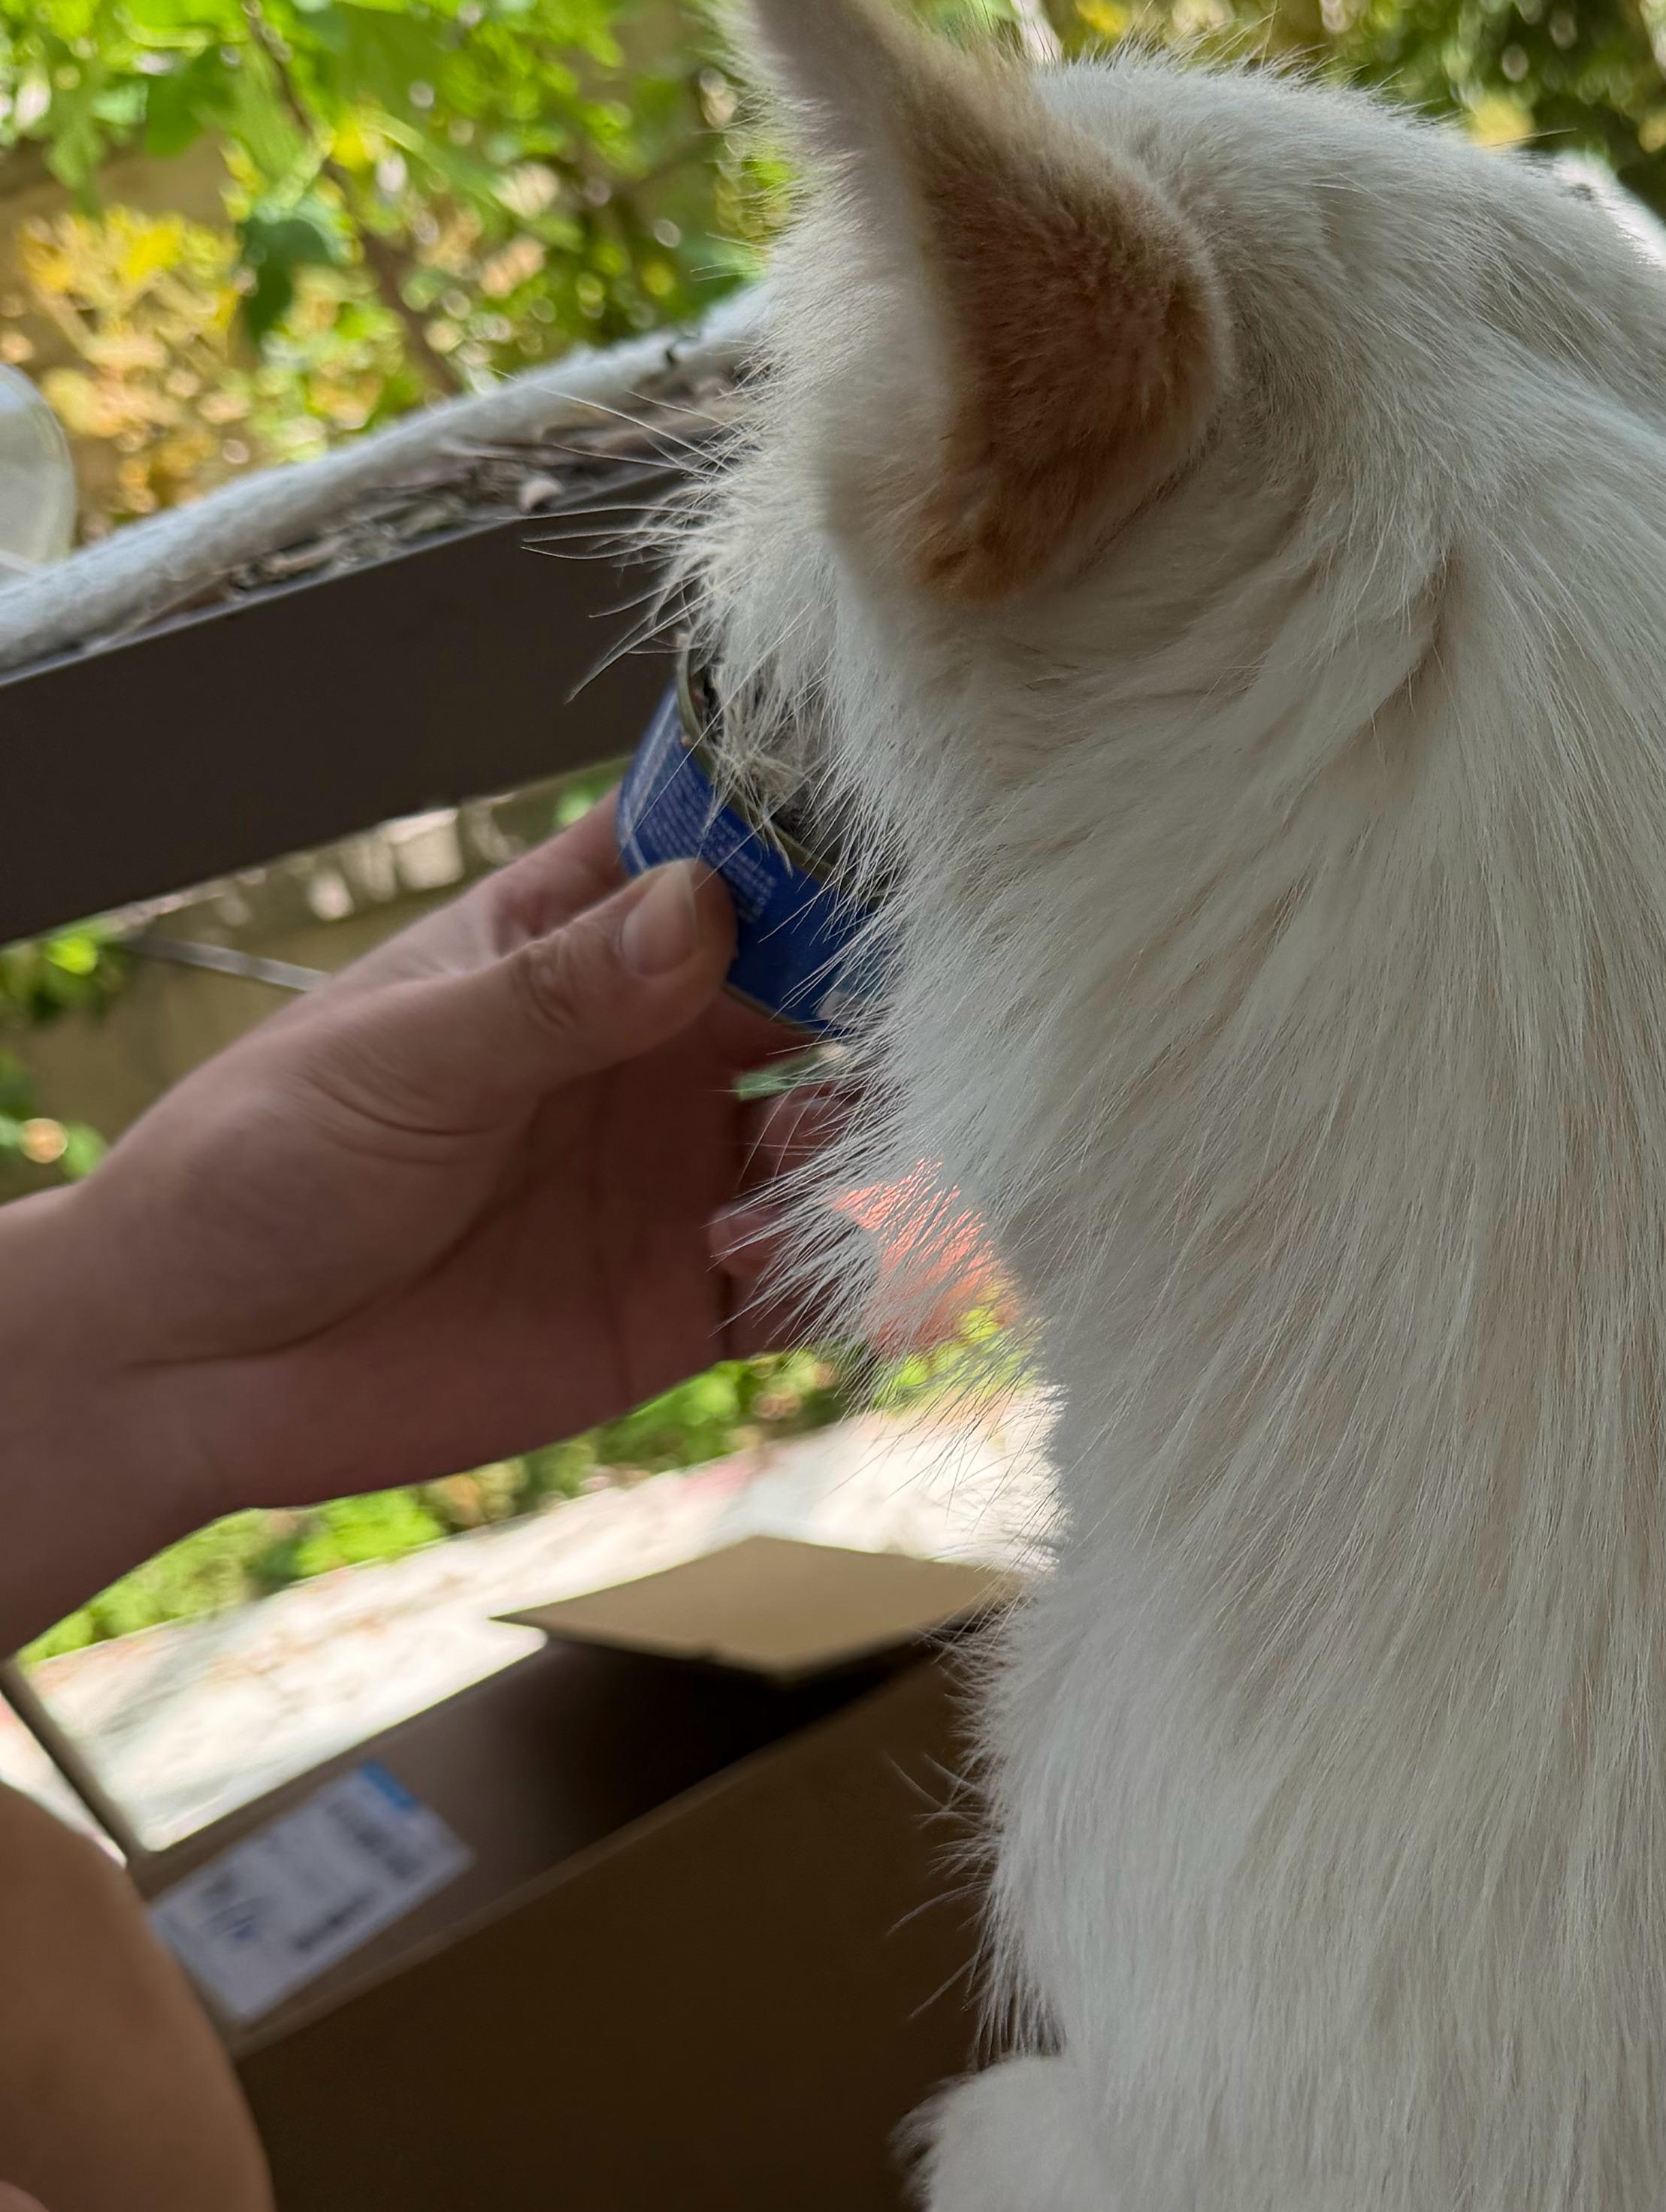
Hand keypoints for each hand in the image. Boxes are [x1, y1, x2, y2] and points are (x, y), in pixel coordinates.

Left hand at [1, 807, 825, 1641]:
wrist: (195, 1364)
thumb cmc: (260, 1161)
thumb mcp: (405, 1057)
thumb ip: (559, 996)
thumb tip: (705, 905)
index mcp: (574, 951)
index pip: (719, 862)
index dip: (807, 847)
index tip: (895, 847)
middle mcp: (649, 1053)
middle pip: (817, 999)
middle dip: (882, 1006)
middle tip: (924, 1025)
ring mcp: (678, 1179)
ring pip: (838, 1143)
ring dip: (868, 1151)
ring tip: (806, 1172)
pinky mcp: (687, 1306)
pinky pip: (811, 1285)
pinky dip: (841, 1279)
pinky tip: (771, 1268)